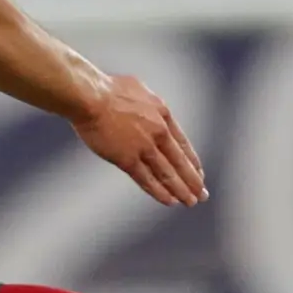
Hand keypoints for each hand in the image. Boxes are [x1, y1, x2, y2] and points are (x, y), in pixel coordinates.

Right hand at [73, 72, 206, 206]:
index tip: (199, 173)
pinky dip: (159, 192)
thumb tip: (149, 109)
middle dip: (193, 181)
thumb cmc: (108, 89)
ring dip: (181, 190)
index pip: (182, 144)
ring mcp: (144, 147)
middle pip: (180, 161)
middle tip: (202, 195)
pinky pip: (146, 179)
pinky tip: (169, 201)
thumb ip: (148, 105)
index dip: (192, 161)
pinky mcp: (127, 159)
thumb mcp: (140, 90)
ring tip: (190, 202)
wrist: (91, 97)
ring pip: (167, 173)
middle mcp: (158, 132)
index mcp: (162, 114)